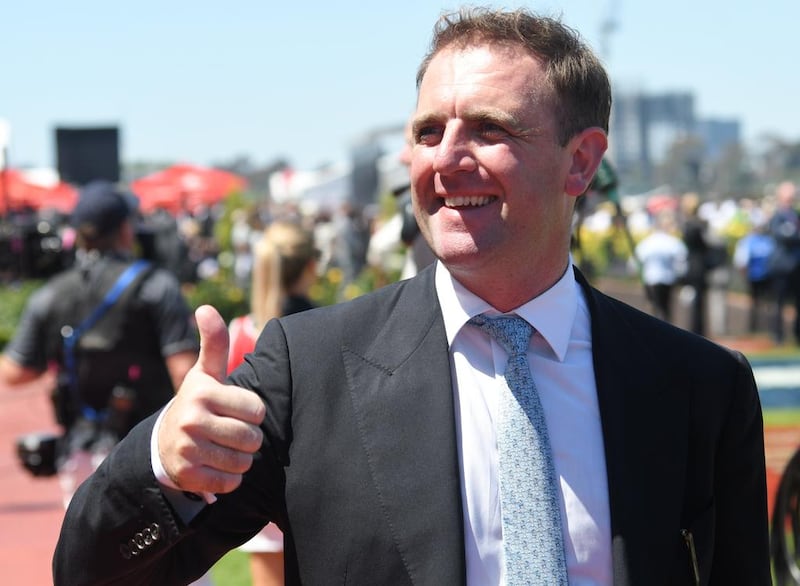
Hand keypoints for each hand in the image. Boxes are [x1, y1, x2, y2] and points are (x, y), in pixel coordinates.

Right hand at [158, 305, 265, 494]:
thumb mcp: (206, 373)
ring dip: (240, 459)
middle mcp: (192, 420)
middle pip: (251, 439)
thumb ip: (214, 343)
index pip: (256, 410)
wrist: (163, 442)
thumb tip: (207, 307)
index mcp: (202, 393)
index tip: (237, 410)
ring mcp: (187, 450)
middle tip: (232, 432)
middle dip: (248, 438)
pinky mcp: (187, 476)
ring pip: (243, 462)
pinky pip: (230, 482)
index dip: (252, 412)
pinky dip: (230, 477)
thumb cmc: (197, 402)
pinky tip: (216, 465)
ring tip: (224, 448)